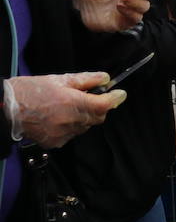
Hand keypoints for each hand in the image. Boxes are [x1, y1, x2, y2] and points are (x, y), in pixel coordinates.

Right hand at [2, 72, 125, 146]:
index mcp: (72, 103)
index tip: (119, 93)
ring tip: (68, 107)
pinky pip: (72, 134)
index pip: (105, 105)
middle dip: (99, 107)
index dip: (115, 98)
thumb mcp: (60, 79)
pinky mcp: (55, 142)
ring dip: (84, 117)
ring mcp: (62, 134)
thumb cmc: (31, 91)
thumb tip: (106, 79)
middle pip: (98, 117)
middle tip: (90, 97)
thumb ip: (87, 79)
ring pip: (86, 127)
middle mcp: (70, 121)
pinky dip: (71, 127)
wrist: (7, 108)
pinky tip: (59, 118)